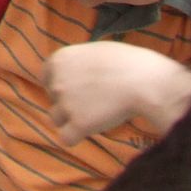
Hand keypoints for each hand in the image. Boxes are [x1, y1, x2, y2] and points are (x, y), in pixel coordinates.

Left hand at [43, 42, 190, 142]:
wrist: (145, 81)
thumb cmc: (128, 63)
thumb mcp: (95, 52)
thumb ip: (80, 62)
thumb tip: (78, 72)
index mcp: (59, 60)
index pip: (45, 77)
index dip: (60, 86)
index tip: (77, 91)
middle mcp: (57, 81)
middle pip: (53, 99)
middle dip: (68, 103)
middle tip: (92, 104)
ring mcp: (66, 104)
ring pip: (56, 119)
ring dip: (70, 121)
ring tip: (93, 118)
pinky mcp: (78, 124)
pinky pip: (66, 138)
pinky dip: (76, 138)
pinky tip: (90, 133)